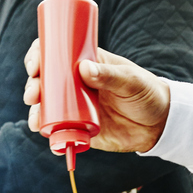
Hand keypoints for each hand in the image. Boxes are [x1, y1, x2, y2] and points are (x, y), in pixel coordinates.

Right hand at [22, 40, 172, 153]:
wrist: (160, 125)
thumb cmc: (147, 93)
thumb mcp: (130, 80)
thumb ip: (110, 75)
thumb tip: (83, 68)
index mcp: (85, 63)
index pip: (54, 54)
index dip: (38, 56)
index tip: (34, 65)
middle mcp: (75, 84)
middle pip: (44, 82)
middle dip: (32, 87)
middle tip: (33, 95)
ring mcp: (75, 107)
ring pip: (47, 108)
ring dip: (36, 113)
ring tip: (36, 121)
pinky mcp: (80, 129)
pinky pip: (59, 132)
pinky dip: (51, 136)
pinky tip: (49, 138)